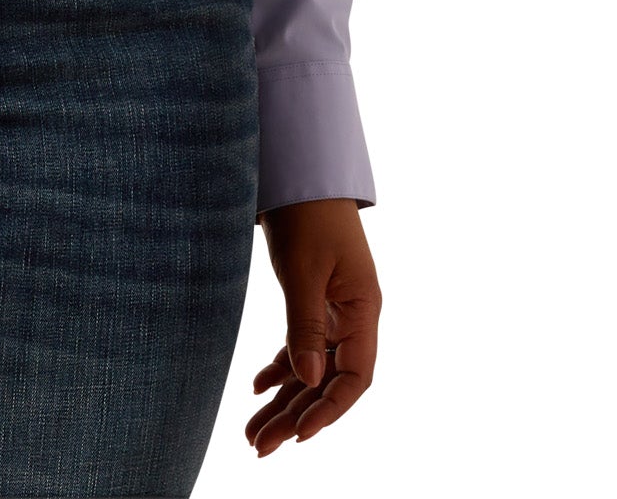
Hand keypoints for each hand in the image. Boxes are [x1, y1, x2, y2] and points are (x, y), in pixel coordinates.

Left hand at [246, 197, 379, 458]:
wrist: (299, 169)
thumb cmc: (307, 214)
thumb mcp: (303, 271)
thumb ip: (306, 325)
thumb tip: (307, 382)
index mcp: (363, 311)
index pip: (354, 377)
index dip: (329, 410)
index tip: (298, 436)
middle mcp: (353, 316)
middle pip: (329, 380)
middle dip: (296, 416)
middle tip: (260, 447)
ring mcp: (334, 308)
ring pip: (312, 367)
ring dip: (285, 400)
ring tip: (253, 432)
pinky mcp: (313, 298)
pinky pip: (301, 344)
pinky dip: (281, 367)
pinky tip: (257, 387)